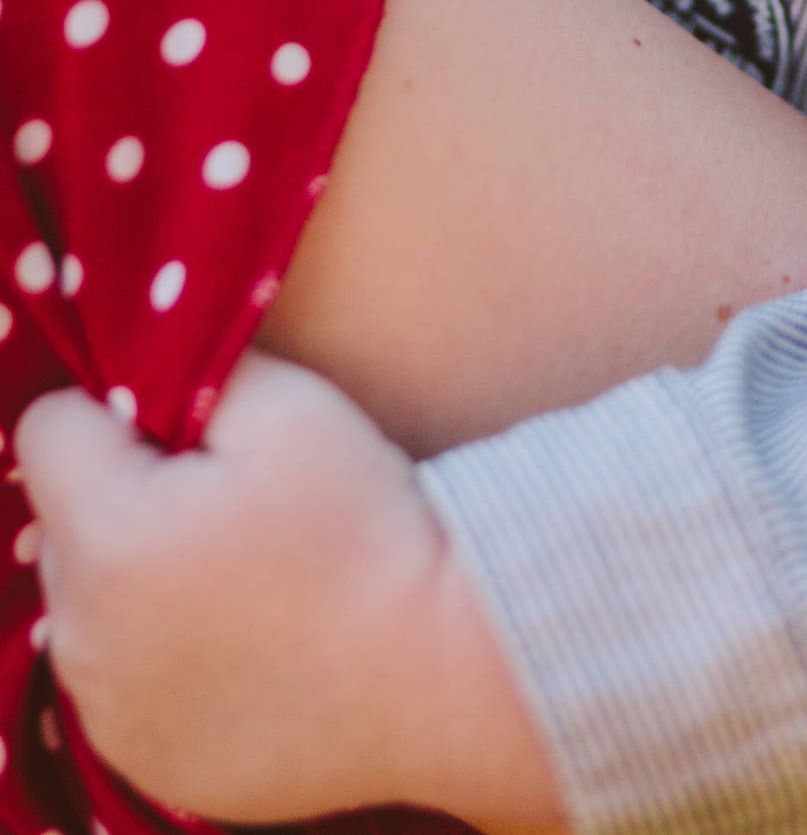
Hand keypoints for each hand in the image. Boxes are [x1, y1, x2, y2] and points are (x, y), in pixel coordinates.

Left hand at [16, 351, 563, 827]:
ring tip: (241, 577)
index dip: (116, 412)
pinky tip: (241, 642)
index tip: (191, 431)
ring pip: (88, 602)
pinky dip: (161, 654)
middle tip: (229, 506)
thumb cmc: (365, 523)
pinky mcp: (142, 757)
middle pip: (64, 521)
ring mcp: (108, 710)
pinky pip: (120, 679)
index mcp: (106, 535)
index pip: (48, 429)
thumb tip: (129, 375)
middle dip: (123, 498)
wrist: (437, 668)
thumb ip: (190, 369)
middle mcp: (82, 635)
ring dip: (138, 578)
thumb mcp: (289, 404)